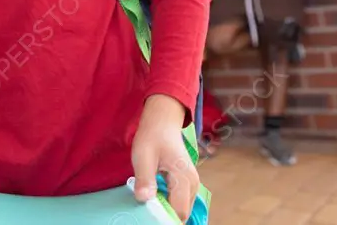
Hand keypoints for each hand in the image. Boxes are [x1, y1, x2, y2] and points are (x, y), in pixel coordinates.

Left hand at [131, 94, 198, 222]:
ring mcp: (193, 184)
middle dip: (165, 216)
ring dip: (167, 209)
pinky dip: (169, 203)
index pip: (179, 211)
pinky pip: (180, 201)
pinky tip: (155, 197)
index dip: (163, 217)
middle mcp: (193, 184)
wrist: (162, 121)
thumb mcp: (143, 156)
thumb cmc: (152, 137)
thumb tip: (144, 199)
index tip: (148, 215)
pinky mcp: (188, 183)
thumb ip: (145, 178)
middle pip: (182, 213)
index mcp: (184, 178)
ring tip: (150, 202)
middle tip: (146, 210)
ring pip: (182, 208)